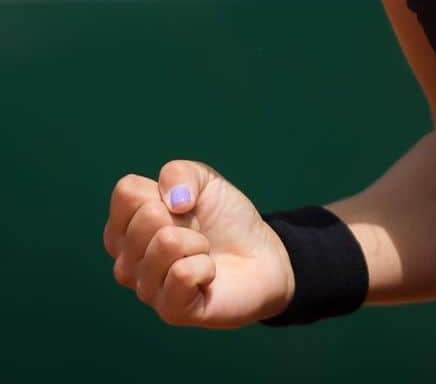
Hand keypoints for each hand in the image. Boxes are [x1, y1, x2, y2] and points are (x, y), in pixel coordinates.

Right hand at [103, 160, 293, 328]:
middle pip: (147, 215)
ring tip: (203, 253)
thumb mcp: (204, 181)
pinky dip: (206, 267)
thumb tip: (173, 201)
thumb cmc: (224, 219)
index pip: (126, 192)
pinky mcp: (170, 311)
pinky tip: (208, 275)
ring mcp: (145, 289)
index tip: (184, 205)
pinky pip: (182, 274)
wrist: (261, 255)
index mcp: (125, 227)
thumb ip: (179, 173)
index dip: (165, 189)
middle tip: (198, 232)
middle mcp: (125, 261)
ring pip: (166, 243)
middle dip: (187, 217)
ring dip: (198, 241)